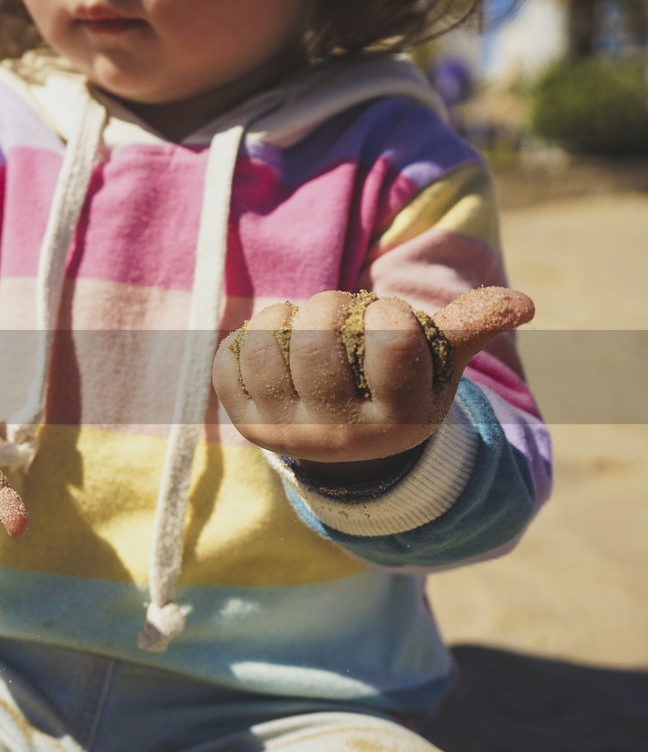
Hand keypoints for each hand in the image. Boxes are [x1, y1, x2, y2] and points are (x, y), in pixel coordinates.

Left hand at [213, 287, 533, 472]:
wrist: (348, 448)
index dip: (389, 311)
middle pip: (318, 341)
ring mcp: (285, 431)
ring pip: (266, 346)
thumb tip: (523, 303)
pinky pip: (229, 361)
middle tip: (338, 307)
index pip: (392, 342)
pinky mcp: (245, 422)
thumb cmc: (398, 389)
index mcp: (396, 419)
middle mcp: (337, 434)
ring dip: (283, 315)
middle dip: (330, 304)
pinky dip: (245, 338)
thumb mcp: (440, 366)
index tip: (388, 315)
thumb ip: (472, 328)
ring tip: (300, 319)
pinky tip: (270, 341)